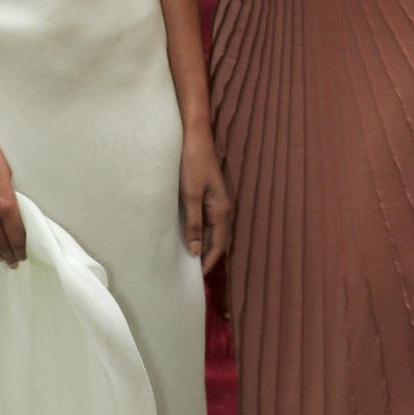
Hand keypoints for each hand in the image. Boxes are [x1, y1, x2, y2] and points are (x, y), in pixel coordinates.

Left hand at [179, 123, 231, 273]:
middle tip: (193, 273)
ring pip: (213, 231)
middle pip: (218, 240)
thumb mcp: (190, 195)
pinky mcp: (209, 195)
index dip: (209, 262)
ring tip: (191, 259)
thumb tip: (197, 251)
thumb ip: (194, 223)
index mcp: (221, 211)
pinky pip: (207, 221)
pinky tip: (191, 236)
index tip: (198, 278)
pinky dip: (201, 232)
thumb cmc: (192, 163)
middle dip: (208, 257)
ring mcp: (217, 201)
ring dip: (205, 245)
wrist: (194, 136)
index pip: (219, 245)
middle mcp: (223, 208)